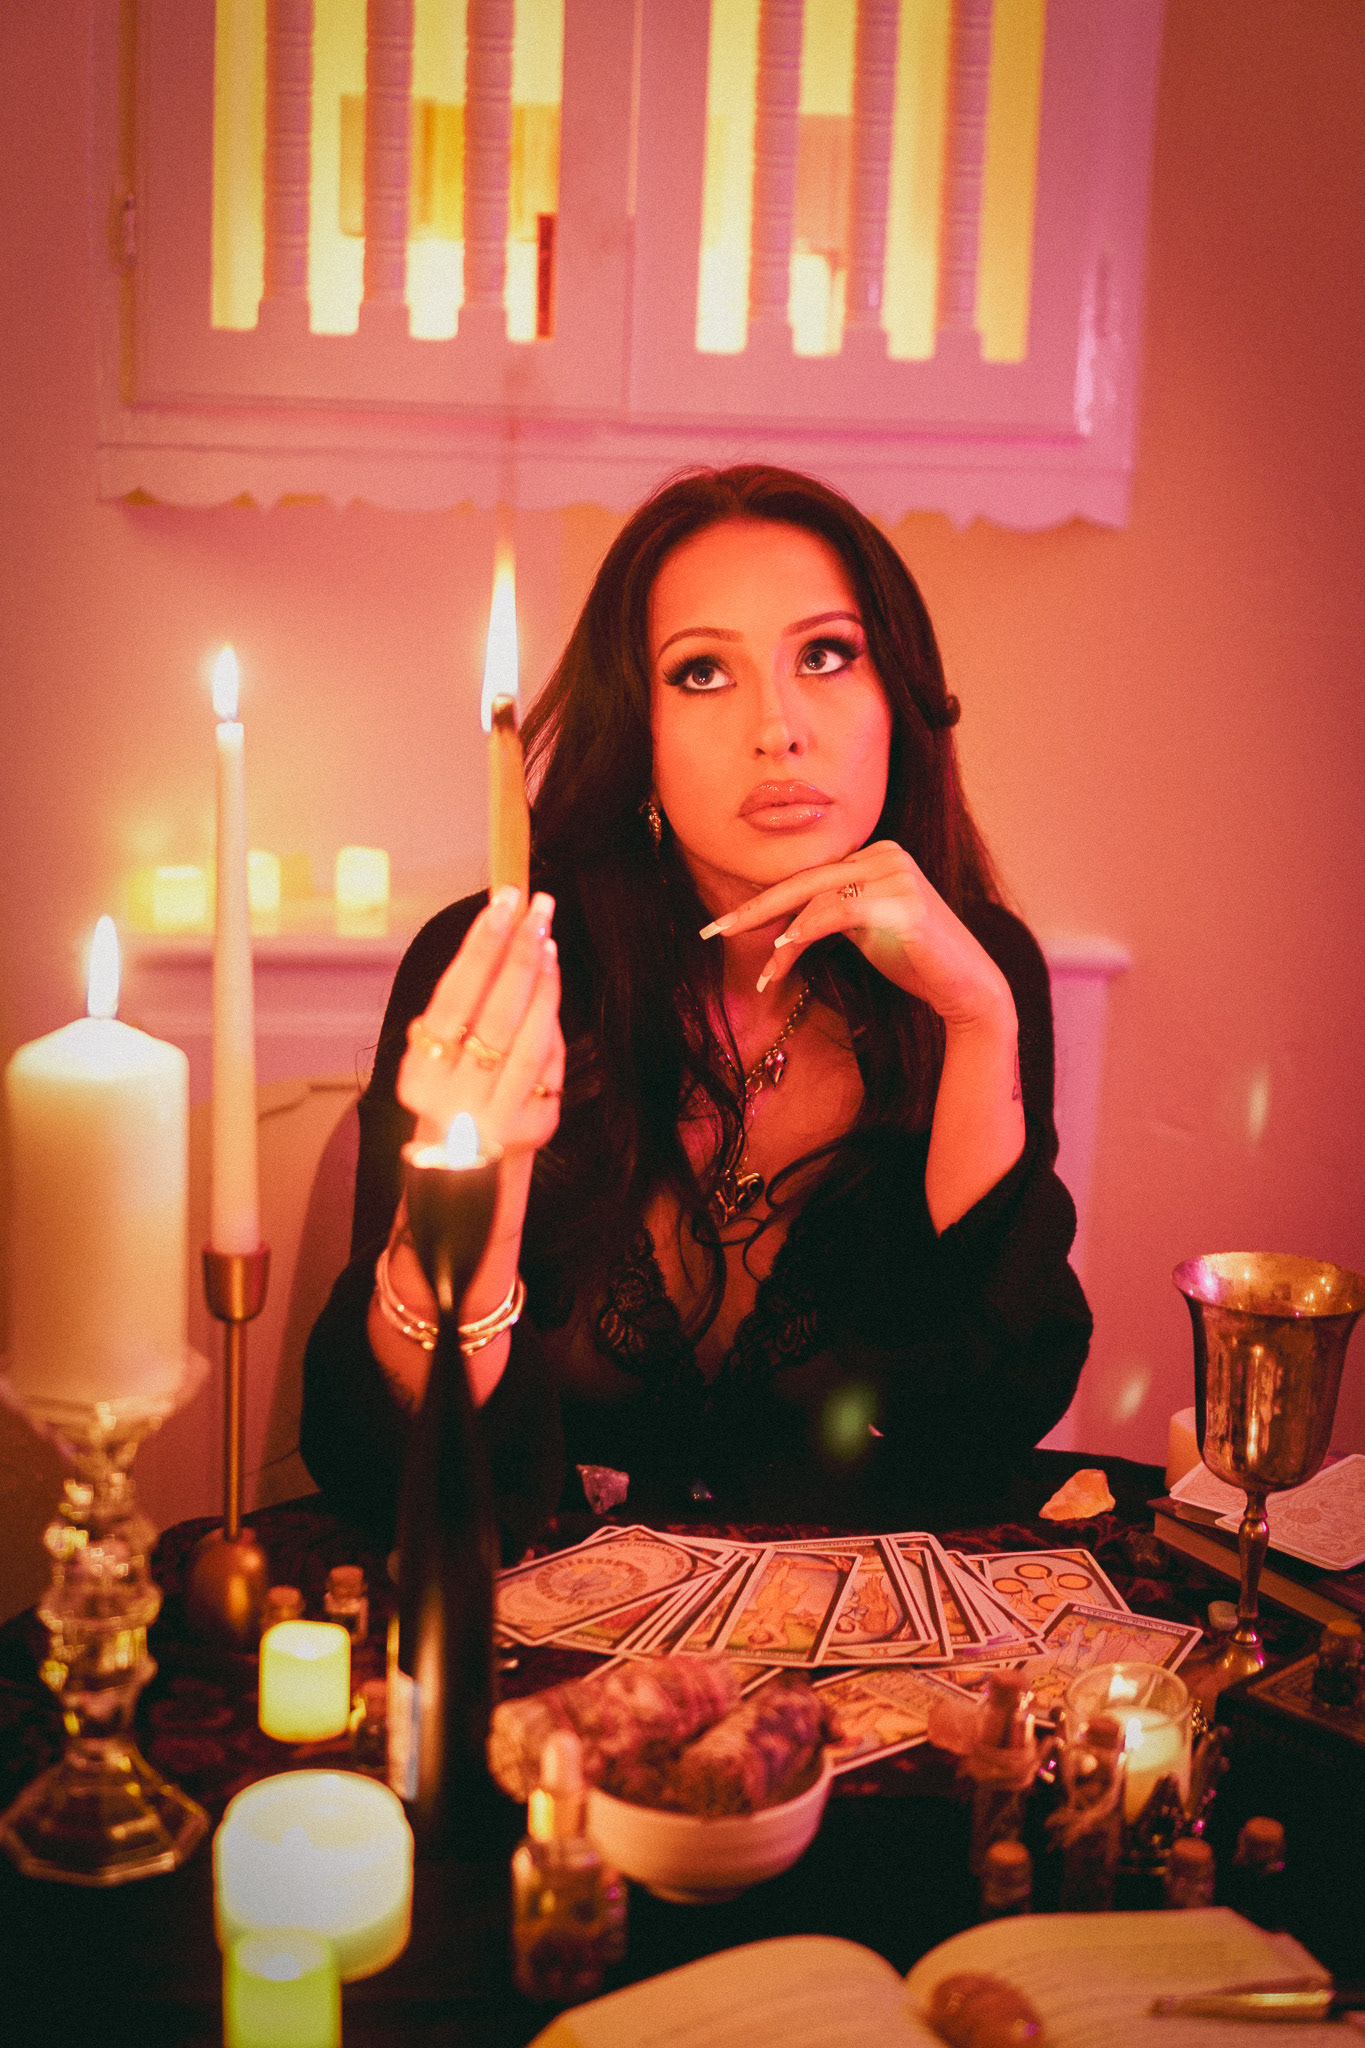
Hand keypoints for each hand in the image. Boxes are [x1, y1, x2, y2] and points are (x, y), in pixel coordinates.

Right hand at [397, 886, 563, 1156]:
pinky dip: (552, 1021)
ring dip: (542, 983)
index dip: (480, 947)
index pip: (453, 999)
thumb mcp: (434, 1053)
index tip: (502, 903)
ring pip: (528, 1038)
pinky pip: (550, 1064)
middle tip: (537, 908)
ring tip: (547, 940)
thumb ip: (457, 1006)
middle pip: (495, 1014)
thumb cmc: (451, 1088)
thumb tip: (495, 938)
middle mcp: (456, 1097)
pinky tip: (552, 984)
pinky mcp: (534, 1126)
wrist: (464, 1168)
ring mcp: (497, 1115)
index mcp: (421, 1074)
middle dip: (518, 954)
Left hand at [702, 841, 1013, 1034]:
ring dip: (779, 936)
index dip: (765, 903)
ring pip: (816, 898)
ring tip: (758, 968)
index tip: (725, 924)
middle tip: (713, 930)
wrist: (967, 986)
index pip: (808, 879)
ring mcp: (895, 873)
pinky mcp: (902, 900)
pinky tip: (784, 947)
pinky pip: (839, 911)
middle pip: (803, 881)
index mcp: (874, 855)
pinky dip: (807, 929)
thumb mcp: (864, 931)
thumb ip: (829, 916)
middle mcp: (884, 854)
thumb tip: (782, 924)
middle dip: (754, 909)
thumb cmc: (914, 962)